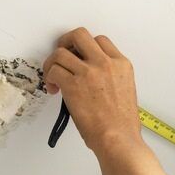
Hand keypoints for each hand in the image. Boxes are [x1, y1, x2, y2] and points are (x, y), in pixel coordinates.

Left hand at [42, 27, 140, 152]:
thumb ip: (110, 76)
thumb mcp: (126, 90)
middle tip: (61, 55)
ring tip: (53, 77)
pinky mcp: (73, 84)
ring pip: (60, 52)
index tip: (78, 57)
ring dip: (52, 63)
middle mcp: (105, 63)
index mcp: (121, 64)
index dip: (85, 47)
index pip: (100, 40)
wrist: (118, 139)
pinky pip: (54, 70)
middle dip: (65, 42)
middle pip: (79, 35)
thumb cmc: (122, 124)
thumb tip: (91, 77)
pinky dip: (49, 78)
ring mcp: (88, 72)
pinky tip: (53, 89)